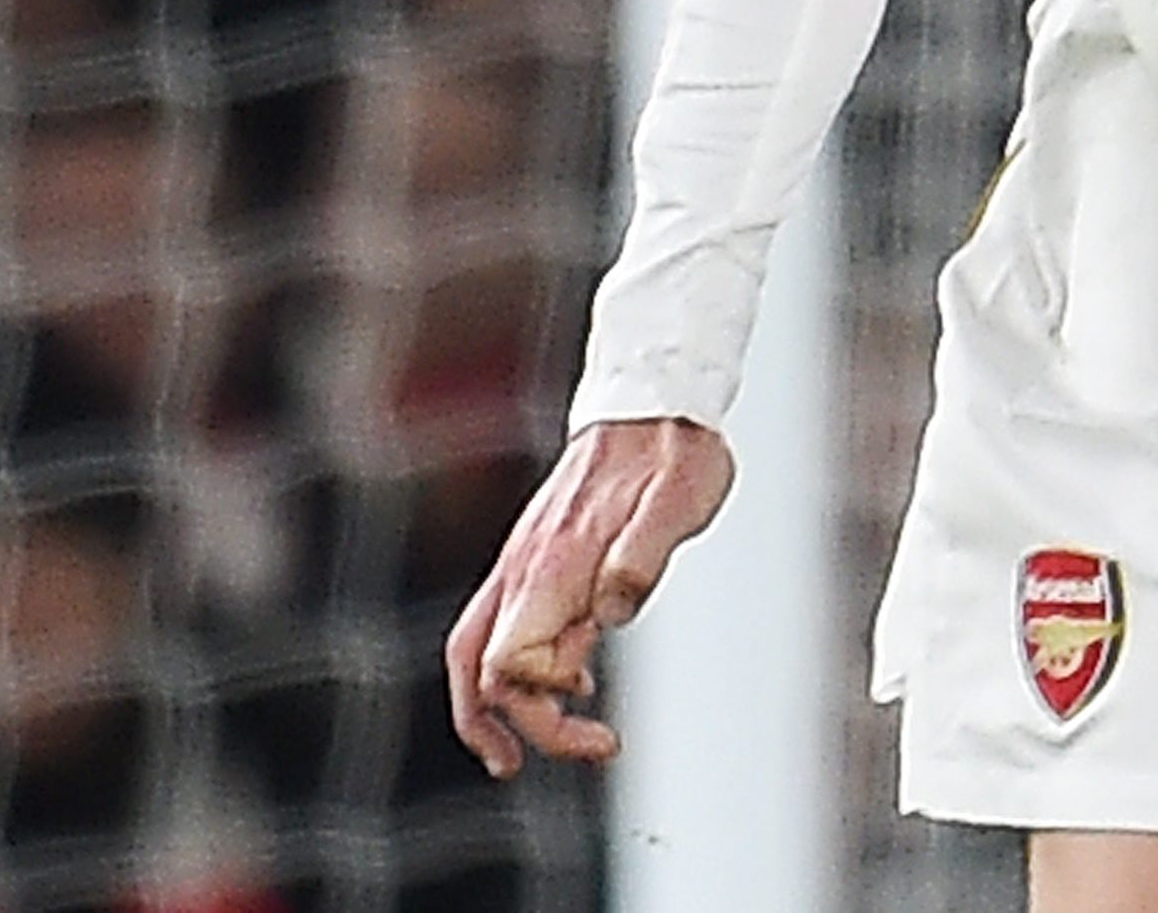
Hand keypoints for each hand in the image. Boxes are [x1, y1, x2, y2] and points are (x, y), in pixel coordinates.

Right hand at [446, 416, 737, 776]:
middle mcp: (525, 568)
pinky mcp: (538, 560)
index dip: (542, 701)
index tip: (595, 708)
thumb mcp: (680, 502)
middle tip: (592, 748)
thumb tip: (609, 613)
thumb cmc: (673, 451)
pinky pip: (501, 628)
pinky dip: (513, 672)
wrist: (656, 402)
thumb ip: (643, 558)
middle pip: (483, 669)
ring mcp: (525, 564)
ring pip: (477, 652)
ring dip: (494, 709)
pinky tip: (568, 687)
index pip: (509, 662)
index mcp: (553, 562)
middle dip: (521, 724)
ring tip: (519, 755)